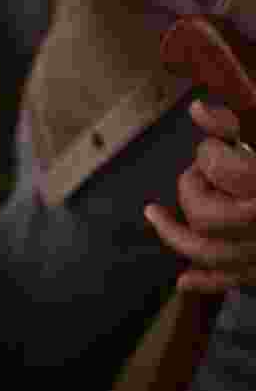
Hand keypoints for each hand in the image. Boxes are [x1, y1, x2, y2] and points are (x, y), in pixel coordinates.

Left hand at [145, 100, 255, 291]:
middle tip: (201, 172)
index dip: (210, 151)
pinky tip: (183, 281)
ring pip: (211, 252)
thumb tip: (196, 109)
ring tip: (154, 214)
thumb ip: (236, 124)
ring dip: (176, 233)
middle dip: (193, 189)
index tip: (220, 142)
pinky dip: (207, 281)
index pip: (223, 168)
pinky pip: (236, 281)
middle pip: (207, 215)